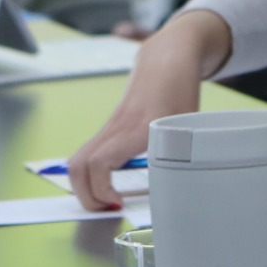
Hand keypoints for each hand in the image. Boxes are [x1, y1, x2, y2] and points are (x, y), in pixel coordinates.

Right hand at [67, 10, 231, 208]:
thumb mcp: (188, 124)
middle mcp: (117, 128)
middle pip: (78, 166)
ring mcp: (109, 127)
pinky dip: (90, 174)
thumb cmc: (182, 90)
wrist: (168, 57)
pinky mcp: (109, 127)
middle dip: (86, 196)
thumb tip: (179, 188)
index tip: (117, 203)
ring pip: (78, 160)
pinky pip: (87, 154)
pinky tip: (109, 184)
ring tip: (108, 200)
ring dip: (84, 187)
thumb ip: (183, 154)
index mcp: (138, 128)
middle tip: (109, 209)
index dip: (102, 189)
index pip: (100, 163)